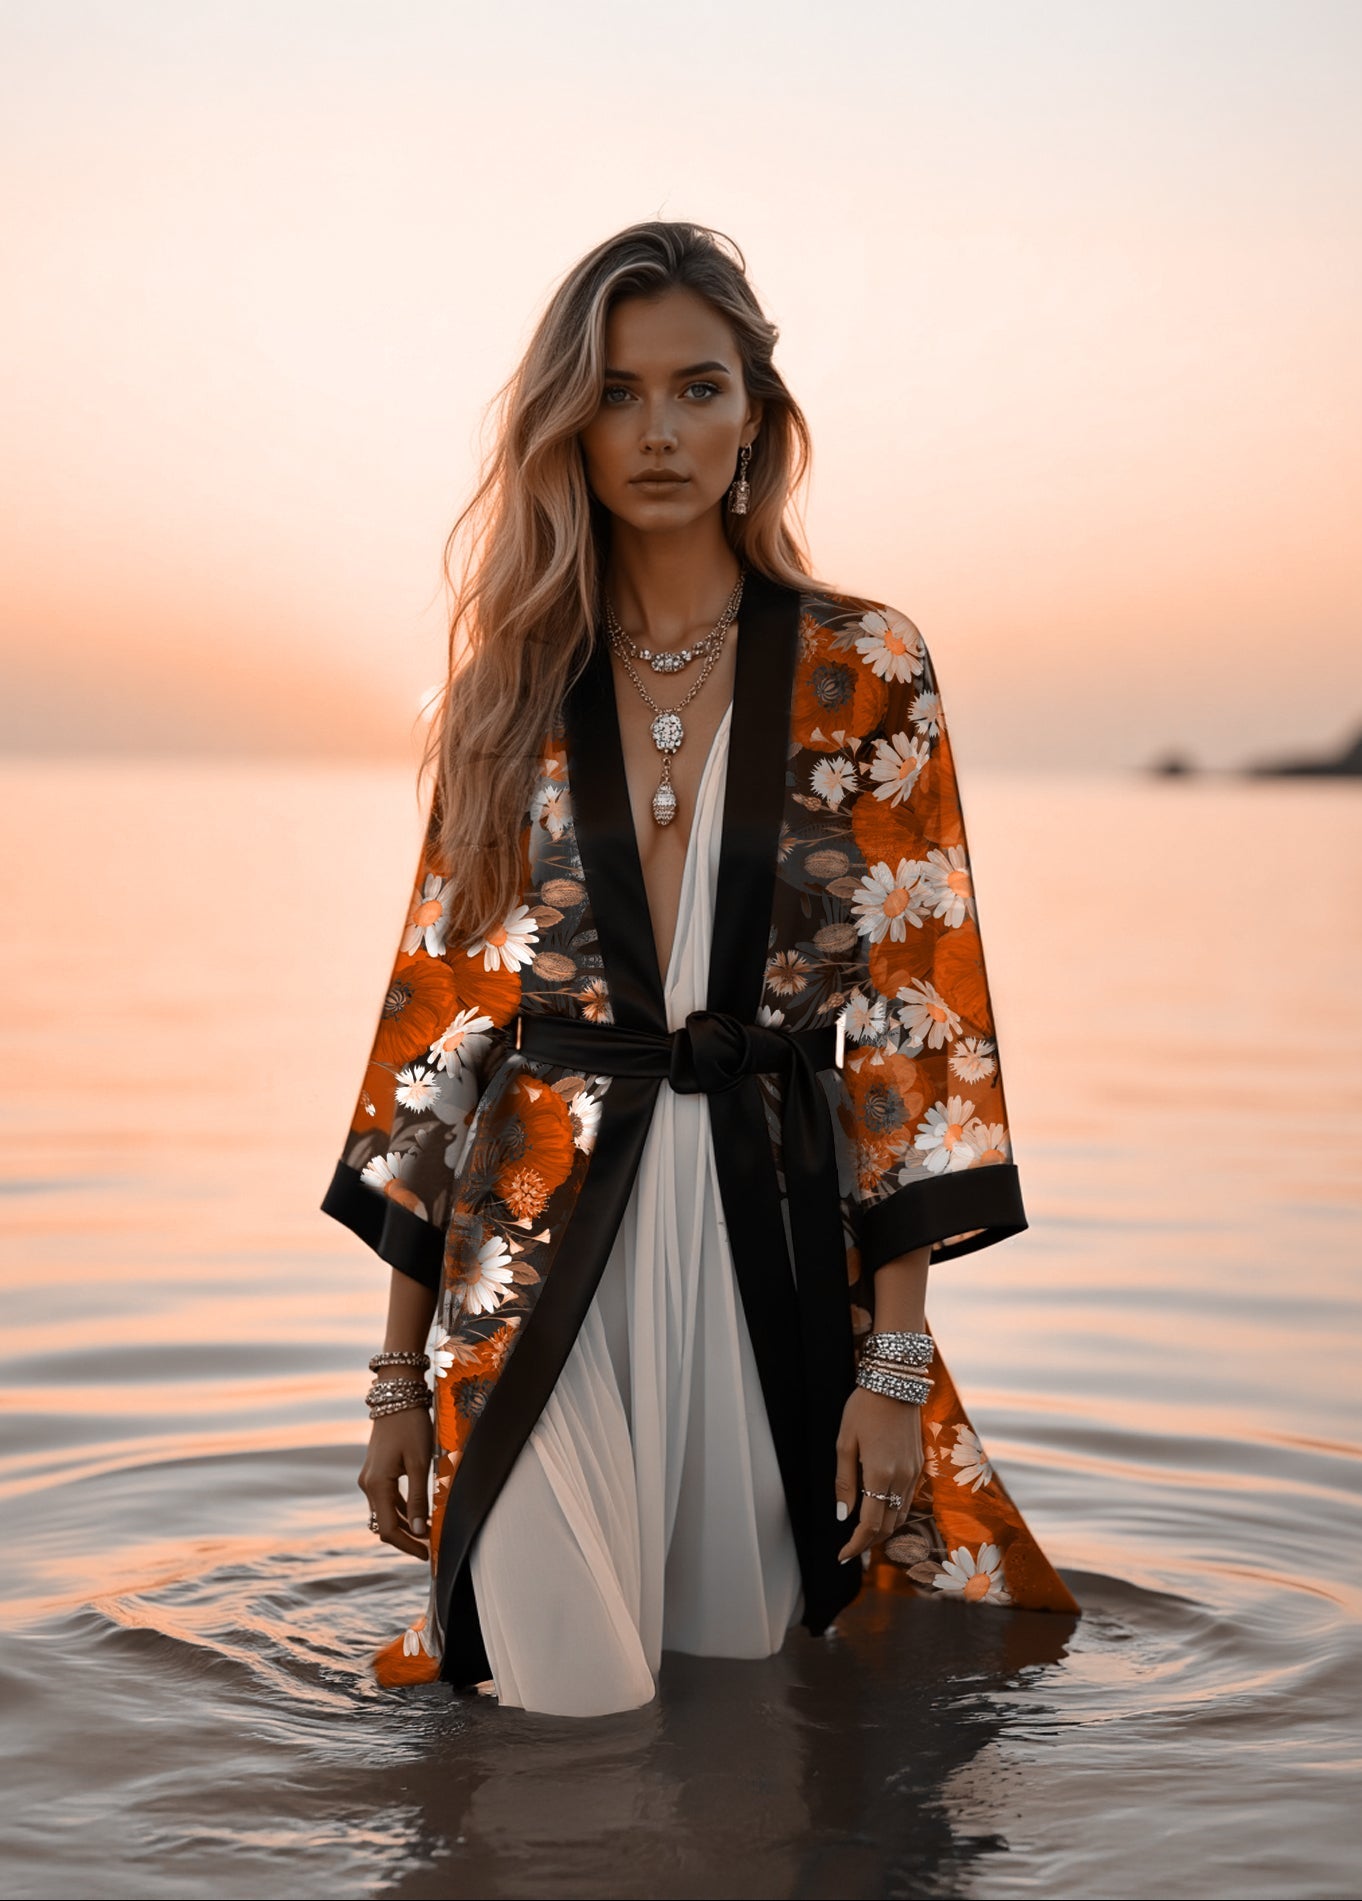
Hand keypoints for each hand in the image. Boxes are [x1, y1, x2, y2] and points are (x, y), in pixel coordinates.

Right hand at [358, 1407, 432, 1559]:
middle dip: (407, 1539)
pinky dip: (402, 1510)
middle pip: (385, 1524)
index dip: (408, 1546)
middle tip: (431, 1548)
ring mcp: (370, 1478)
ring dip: (405, 1526)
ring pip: (386, 1513)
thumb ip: (419, 1498)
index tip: (428, 1555)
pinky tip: (419, 1514)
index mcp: (376, 1485)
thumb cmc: (411, 1426)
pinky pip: (387, 1499)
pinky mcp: (376, 1471)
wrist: (397, 1396)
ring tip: (428, 1535)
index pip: (388, 1530)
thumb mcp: (420, 1462)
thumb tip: (420, 1531)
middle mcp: (368, 1485)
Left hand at [835, 1385, 923, 1563]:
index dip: (855, 1545)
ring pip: (901, 1516)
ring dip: (883, 1530)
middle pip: (889, 1527)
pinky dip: (893, 1513)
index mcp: (881, 1474)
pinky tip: (879, 1510)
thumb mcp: (844, 1443)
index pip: (870, 1525)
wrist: (895, 1383)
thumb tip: (843, 1516)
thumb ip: (844, 1482)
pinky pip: (908, 1499)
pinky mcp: (920, 1465)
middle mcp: (902, 1478)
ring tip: (862, 1534)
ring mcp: (914, 1473)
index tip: (841, 1556)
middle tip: (849, 1549)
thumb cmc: (864, 1409)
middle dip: (868, 1543)